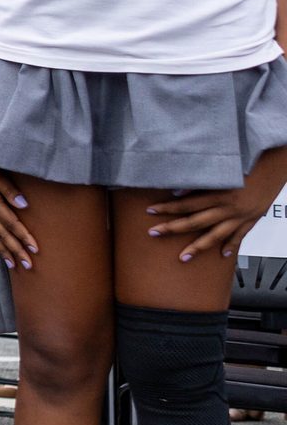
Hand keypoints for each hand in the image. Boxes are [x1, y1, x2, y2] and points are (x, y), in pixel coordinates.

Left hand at [145, 180, 275, 260]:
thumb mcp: (221, 174)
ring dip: (197, 247)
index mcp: (218, 194)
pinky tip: (222, 255)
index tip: (151, 210)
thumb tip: (177, 192)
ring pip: (215, 236)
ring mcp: (239, 218)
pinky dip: (231, 246)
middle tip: (154, 232)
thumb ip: (199, 184)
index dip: (168, 207)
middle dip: (173, 228)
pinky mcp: (250, 221)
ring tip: (183, 257)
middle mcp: (228, 208)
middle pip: (196, 221)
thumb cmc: (245, 167)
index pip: (187, 204)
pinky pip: (239, 237)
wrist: (273, 169)